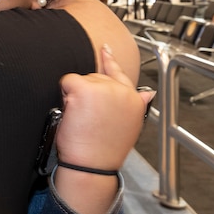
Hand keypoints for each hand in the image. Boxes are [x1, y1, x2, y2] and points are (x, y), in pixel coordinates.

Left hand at [52, 45, 155, 213]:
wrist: (93, 164)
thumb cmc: (104, 150)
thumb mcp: (127, 126)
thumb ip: (133, 104)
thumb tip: (148, 93)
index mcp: (134, 99)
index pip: (120, 73)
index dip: (110, 60)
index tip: (105, 49)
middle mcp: (121, 90)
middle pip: (93, 78)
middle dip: (85, 93)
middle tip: (87, 118)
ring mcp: (103, 88)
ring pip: (79, 81)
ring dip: (75, 96)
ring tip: (82, 119)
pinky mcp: (85, 88)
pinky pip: (67, 81)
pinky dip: (65, 94)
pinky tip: (73, 112)